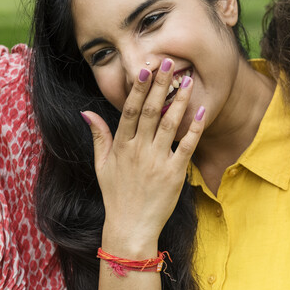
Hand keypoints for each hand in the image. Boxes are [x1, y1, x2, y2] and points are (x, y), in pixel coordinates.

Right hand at [83, 58, 204, 254]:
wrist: (130, 228)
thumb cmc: (116, 196)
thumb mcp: (101, 165)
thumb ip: (98, 136)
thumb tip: (87, 111)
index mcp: (121, 146)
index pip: (131, 110)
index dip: (139, 88)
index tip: (146, 68)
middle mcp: (138, 150)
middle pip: (151, 111)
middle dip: (161, 84)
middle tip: (170, 62)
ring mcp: (157, 161)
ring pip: (170, 124)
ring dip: (180, 100)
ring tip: (188, 80)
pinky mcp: (174, 174)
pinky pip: (186, 146)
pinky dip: (195, 128)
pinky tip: (202, 110)